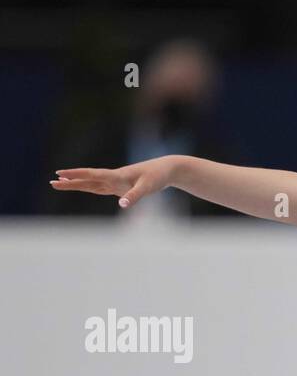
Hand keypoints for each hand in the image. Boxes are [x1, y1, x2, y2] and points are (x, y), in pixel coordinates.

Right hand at [50, 156, 180, 208]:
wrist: (166, 170)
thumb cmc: (156, 177)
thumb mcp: (146, 188)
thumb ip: (133, 196)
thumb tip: (121, 205)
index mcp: (116, 176)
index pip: (91, 175)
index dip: (75, 175)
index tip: (60, 174)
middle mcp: (113, 177)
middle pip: (87, 180)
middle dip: (70, 182)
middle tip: (52, 182)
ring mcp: (116, 181)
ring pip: (92, 183)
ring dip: (77, 184)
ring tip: (60, 184)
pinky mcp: (121, 185)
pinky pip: (101, 187)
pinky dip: (90, 187)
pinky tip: (83, 187)